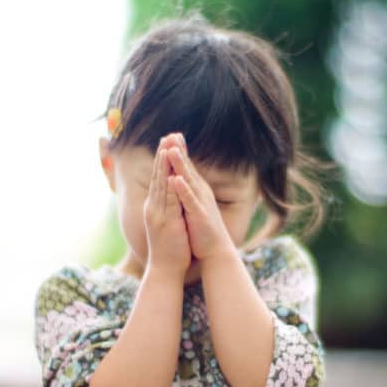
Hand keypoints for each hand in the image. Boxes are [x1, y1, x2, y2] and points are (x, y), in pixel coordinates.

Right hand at [143, 134, 191, 277]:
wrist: (165, 270)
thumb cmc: (169, 249)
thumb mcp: (167, 223)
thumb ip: (168, 209)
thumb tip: (171, 197)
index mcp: (156, 206)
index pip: (160, 178)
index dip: (163, 160)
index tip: (168, 143)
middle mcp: (154, 207)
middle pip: (158, 176)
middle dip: (162, 155)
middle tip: (167, 135)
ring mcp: (157, 214)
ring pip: (161, 184)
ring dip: (165, 165)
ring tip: (168, 147)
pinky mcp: (165, 222)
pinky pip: (169, 201)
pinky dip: (171, 186)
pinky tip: (174, 174)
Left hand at [166, 133, 236, 262]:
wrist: (215, 252)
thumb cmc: (202, 230)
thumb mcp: (193, 206)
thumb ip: (188, 192)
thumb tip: (181, 179)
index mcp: (196, 191)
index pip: (186, 167)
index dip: (179, 151)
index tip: (171, 135)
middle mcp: (200, 193)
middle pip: (188, 168)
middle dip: (179, 151)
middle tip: (172, 134)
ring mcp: (200, 203)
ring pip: (189, 181)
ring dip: (181, 165)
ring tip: (172, 150)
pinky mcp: (199, 216)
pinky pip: (190, 201)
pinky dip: (183, 190)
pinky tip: (176, 180)